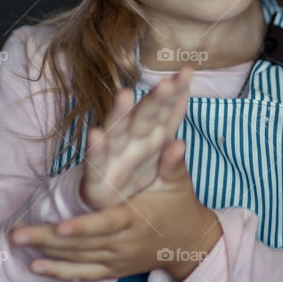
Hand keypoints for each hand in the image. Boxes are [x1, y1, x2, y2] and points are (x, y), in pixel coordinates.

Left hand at [9, 123, 220, 281]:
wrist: (189, 244)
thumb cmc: (180, 206)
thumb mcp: (179, 183)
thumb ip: (173, 163)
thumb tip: (177, 142)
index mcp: (136, 220)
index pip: (106, 225)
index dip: (82, 228)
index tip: (58, 226)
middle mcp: (123, 244)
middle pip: (81, 245)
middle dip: (46, 239)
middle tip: (15, 233)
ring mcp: (117, 260)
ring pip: (77, 260)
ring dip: (45, 253)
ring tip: (16, 242)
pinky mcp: (112, 270)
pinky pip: (83, 275)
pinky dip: (58, 273)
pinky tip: (34, 267)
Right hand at [78, 67, 192, 211]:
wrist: (110, 210)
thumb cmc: (139, 183)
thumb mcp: (164, 180)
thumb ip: (174, 164)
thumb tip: (182, 144)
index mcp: (153, 139)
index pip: (168, 113)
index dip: (177, 92)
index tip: (187, 71)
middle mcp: (133, 142)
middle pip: (145, 116)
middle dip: (155, 99)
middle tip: (167, 83)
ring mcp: (113, 156)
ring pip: (117, 131)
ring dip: (119, 113)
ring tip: (124, 95)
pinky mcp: (96, 176)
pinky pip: (95, 161)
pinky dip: (95, 148)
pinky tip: (96, 134)